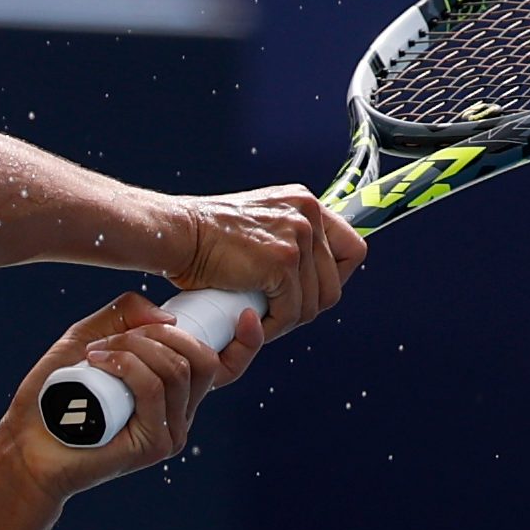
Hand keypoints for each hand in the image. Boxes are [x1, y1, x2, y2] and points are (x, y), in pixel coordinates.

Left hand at [0, 291, 266, 500]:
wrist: (27, 444)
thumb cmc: (55, 392)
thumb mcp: (90, 336)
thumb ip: (125, 315)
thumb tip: (168, 318)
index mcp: (176, 390)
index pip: (226, 366)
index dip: (247, 343)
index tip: (246, 315)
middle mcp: (181, 413)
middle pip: (202, 359)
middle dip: (158, 333)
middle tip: (110, 340)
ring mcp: (170, 432)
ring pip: (175, 369)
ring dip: (133, 347)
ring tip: (95, 354)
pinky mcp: (153, 445)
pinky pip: (153, 388)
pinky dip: (127, 363)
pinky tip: (97, 360)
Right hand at [173, 186, 366, 338]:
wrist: (178, 235)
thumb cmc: (205, 236)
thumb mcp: (259, 224)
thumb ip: (287, 239)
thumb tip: (308, 275)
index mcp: (304, 203)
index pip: (351, 248)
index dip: (336, 278)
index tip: (312, 292)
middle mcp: (307, 214)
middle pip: (335, 283)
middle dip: (307, 306)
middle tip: (277, 313)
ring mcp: (297, 237)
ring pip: (316, 303)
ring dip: (289, 320)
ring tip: (261, 317)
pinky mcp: (282, 262)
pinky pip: (291, 312)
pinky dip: (273, 326)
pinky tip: (252, 321)